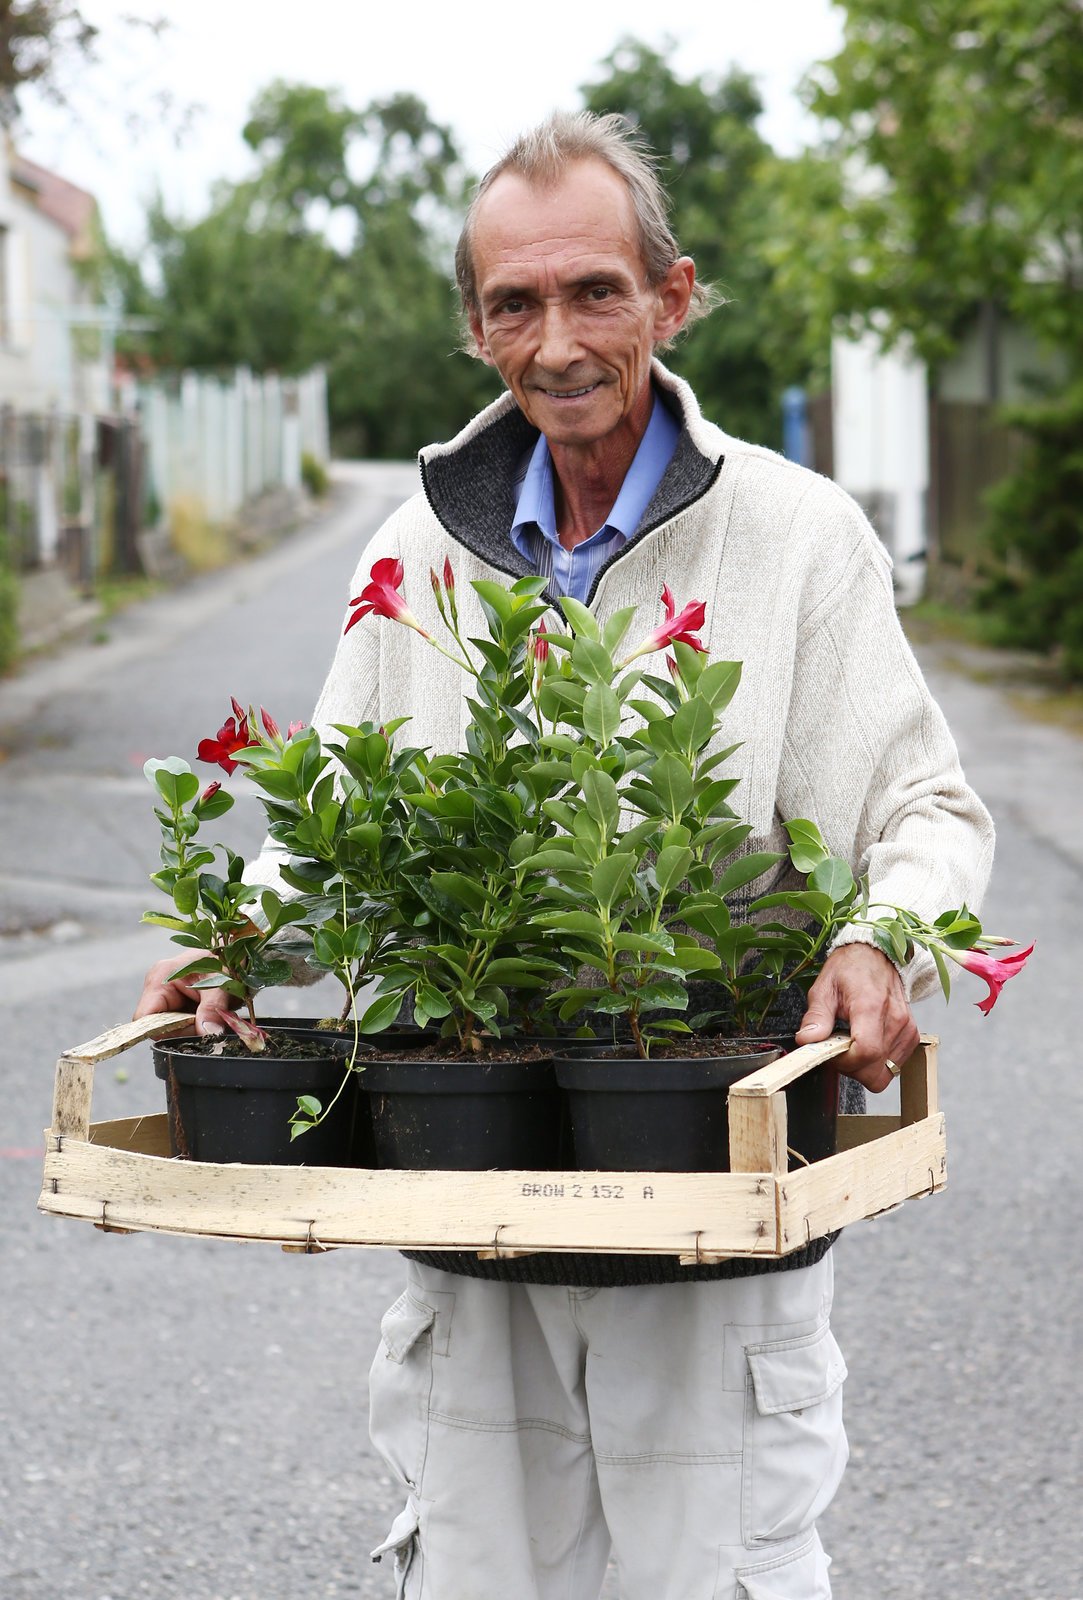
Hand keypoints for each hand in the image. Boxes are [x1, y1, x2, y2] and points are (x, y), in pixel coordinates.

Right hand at [133, 956, 235, 1036]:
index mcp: (160, 978)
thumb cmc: (225, 960)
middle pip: (161, 1027)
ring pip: (174, 1029)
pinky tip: (211, 1016)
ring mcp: (167, 996)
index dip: (163, 1032)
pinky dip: (198, 1025)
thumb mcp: (221, 984)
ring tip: (214, 1016)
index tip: (191, 1032)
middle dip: (187, 1031)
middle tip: (211, 1024)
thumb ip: (212, 1009)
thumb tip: (209, 1034)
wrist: (235, 952)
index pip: (145, 1018)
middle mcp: (159, 988)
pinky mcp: (178, 1003)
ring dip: (195, 1029)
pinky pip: (183, 1024)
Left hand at [794, 943, 918, 1093]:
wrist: (876, 955)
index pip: (865, 1051)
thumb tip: (807, 1040)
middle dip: (851, 1068)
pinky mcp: (911, 1036)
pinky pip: (893, 1065)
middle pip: (875, 1070)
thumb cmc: (850, 969)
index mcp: (871, 1006)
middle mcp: (894, 1020)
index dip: (844, 1061)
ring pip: (884, 1072)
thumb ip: (816, 1017)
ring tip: (850, 1045)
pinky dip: (877, 1062)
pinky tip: (864, 1044)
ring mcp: (905, 1029)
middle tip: (836, 1050)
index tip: (830, 1052)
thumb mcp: (824, 987)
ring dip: (863, 1067)